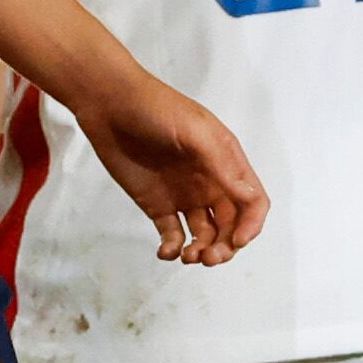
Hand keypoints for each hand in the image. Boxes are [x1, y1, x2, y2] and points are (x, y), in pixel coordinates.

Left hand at [76, 69, 267, 264]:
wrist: (109, 104)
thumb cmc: (156, 109)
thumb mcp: (195, 132)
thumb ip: (221, 165)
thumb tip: (248, 197)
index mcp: (227, 162)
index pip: (252, 202)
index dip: (250, 226)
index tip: (236, 241)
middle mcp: (211, 182)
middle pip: (230, 225)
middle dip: (225, 247)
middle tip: (207, 258)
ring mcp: (184, 195)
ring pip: (204, 235)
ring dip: (201, 251)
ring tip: (186, 256)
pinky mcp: (157, 205)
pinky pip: (173, 235)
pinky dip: (173, 249)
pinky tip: (166, 252)